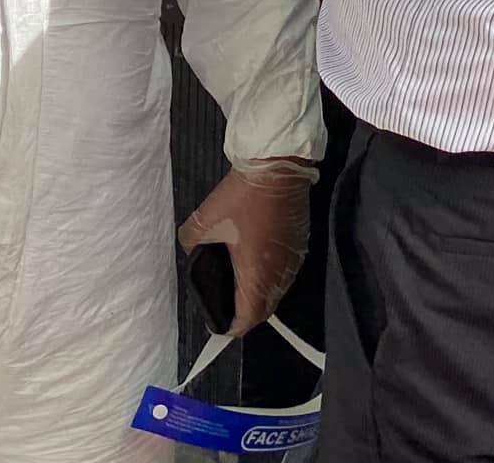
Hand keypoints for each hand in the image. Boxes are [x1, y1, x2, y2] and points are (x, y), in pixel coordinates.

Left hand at [179, 159, 317, 335]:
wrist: (279, 166)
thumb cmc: (242, 198)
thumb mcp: (205, 220)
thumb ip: (192, 244)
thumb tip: (193, 252)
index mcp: (258, 276)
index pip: (248, 319)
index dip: (230, 326)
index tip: (217, 322)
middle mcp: (281, 275)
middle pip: (264, 309)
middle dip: (245, 313)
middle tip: (223, 303)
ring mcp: (295, 261)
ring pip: (277, 292)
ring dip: (259, 294)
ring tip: (236, 283)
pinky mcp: (301, 245)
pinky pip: (284, 272)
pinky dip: (269, 275)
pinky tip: (254, 260)